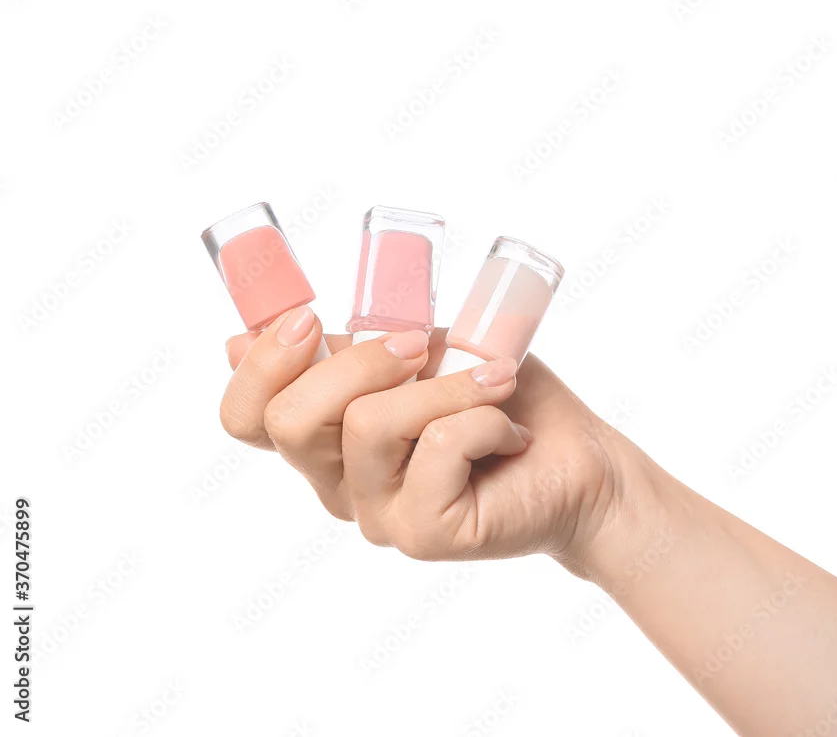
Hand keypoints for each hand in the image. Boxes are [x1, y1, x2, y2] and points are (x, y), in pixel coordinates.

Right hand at [220, 306, 620, 565]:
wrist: (578, 458)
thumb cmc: (499, 395)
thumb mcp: (422, 351)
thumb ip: (348, 347)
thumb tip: (241, 335)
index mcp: (328, 437)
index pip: (244, 418)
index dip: (259, 364)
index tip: (309, 319)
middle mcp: (340, 483)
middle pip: (290, 420)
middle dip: (354, 362)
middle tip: (417, 345)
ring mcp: (379, 514)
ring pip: (369, 425)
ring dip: (442, 386)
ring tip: (494, 383)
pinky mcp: (424, 533)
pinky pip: (437, 449)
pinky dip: (482, 417)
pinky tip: (509, 434)